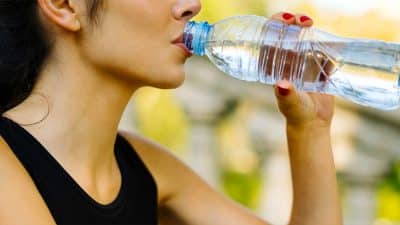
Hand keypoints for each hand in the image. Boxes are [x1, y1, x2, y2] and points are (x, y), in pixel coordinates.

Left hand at [271, 12, 334, 128]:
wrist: (313, 124)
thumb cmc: (296, 113)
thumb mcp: (290, 103)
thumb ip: (287, 95)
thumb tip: (281, 85)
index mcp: (276, 66)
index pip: (271, 40)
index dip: (275, 26)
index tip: (285, 20)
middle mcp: (288, 61)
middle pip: (288, 34)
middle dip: (293, 22)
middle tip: (303, 21)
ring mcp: (304, 63)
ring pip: (305, 39)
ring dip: (308, 29)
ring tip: (311, 25)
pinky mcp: (320, 68)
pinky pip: (324, 51)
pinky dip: (328, 44)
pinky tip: (330, 43)